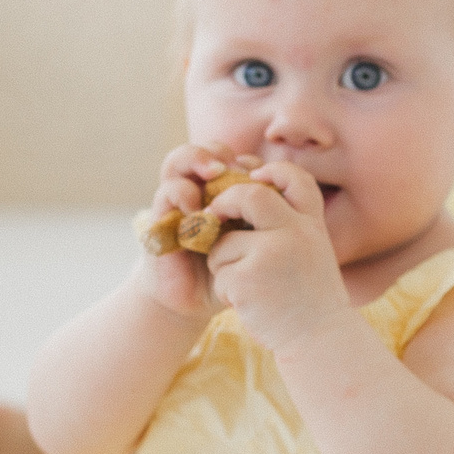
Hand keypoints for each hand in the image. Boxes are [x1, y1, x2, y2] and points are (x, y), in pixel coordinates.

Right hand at [131, 145, 252, 322]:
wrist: (194, 303)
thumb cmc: (231, 273)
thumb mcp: (254, 245)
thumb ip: (267, 221)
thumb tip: (291, 198)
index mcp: (227, 195)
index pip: (237, 160)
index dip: (250, 163)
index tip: (265, 178)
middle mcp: (200, 192)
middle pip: (206, 151)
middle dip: (218, 152)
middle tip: (233, 167)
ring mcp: (178, 202)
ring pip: (179, 162)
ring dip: (197, 160)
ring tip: (214, 172)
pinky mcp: (161, 218)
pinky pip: (167, 192)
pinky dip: (183, 193)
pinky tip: (197, 209)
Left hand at [203, 163, 349, 350]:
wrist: (319, 339)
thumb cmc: (311, 297)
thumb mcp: (312, 251)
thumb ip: (292, 224)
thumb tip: (252, 194)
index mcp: (311, 225)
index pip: (296, 179)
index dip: (274, 172)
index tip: (257, 176)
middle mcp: (294, 232)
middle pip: (248, 196)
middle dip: (224, 203)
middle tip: (214, 215)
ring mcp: (271, 253)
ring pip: (223, 243)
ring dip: (224, 265)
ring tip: (249, 287)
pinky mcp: (248, 277)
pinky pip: (219, 273)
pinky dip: (226, 290)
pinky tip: (248, 304)